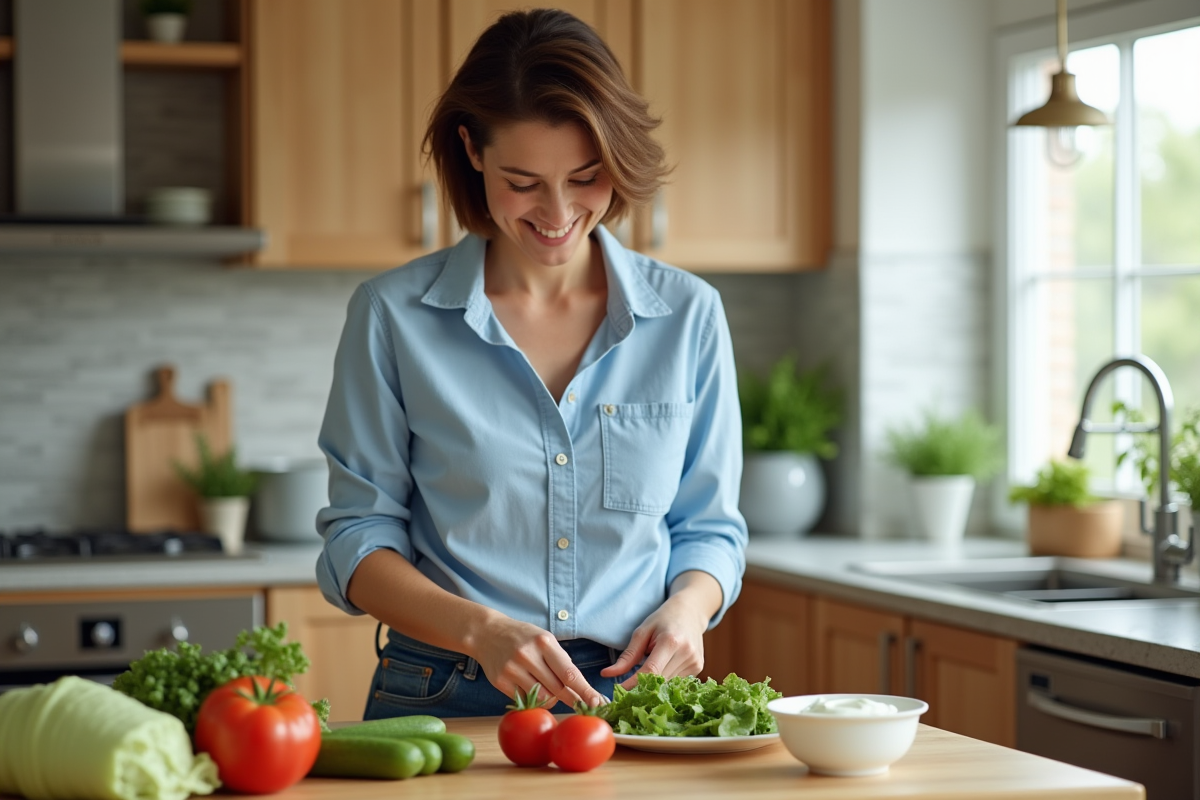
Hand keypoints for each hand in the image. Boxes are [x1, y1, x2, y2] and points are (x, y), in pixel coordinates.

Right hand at [471, 616, 605, 708]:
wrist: (486, 633)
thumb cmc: (522, 637)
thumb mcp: (544, 639)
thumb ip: (560, 661)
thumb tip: (579, 688)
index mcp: (544, 642)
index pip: (569, 673)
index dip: (585, 691)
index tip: (598, 703)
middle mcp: (528, 655)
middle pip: (558, 689)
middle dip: (571, 698)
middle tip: (581, 703)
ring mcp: (512, 669)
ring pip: (542, 698)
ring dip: (551, 699)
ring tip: (547, 687)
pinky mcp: (500, 681)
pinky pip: (524, 700)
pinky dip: (532, 699)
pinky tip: (529, 687)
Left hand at [601, 571, 721, 689]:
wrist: (691, 612)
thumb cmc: (663, 619)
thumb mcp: (642, 632)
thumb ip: (627, 656)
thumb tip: (607, 674)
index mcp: (671, 641)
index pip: (650, 671)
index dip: (633, 684)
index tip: (619, 692)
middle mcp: (686, 653)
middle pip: (659, 681)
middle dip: (641, 687)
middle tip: (627, 690)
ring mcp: (695, 661)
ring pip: (668, 684)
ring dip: (655, 684)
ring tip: (647, 673)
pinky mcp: (698, 667)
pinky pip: (677, 681)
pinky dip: (666, 680)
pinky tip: (663, 668)